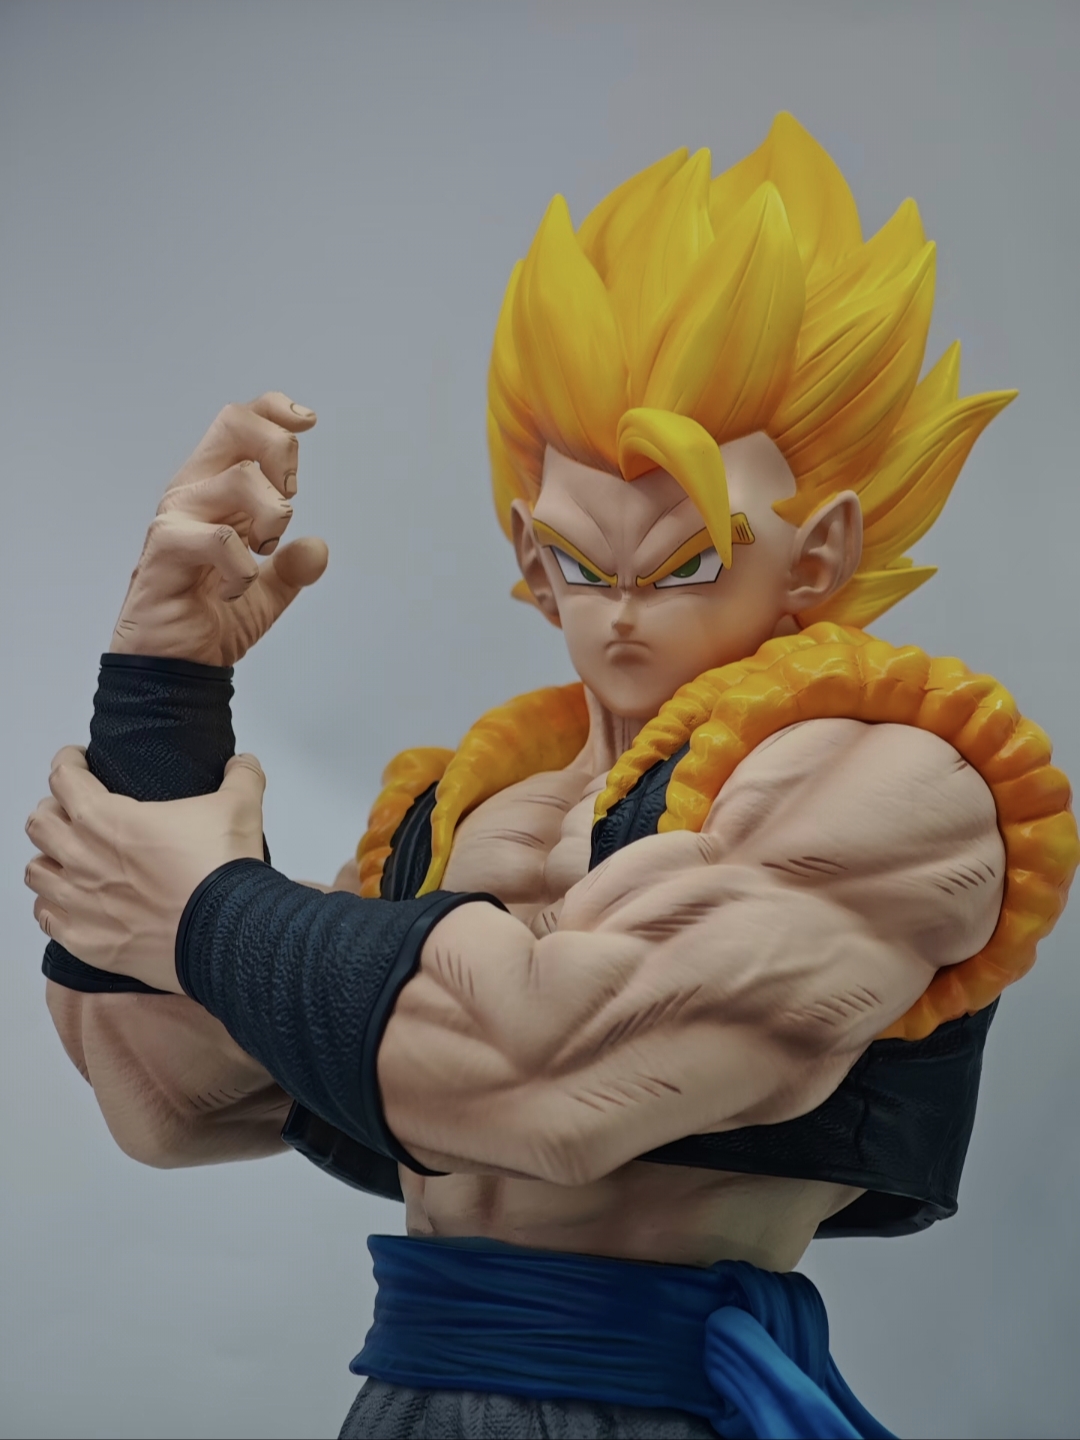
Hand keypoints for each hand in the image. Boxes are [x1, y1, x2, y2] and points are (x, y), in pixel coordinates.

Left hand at [25, 747, 266, 992]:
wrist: (226, 933)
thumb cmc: (222, 870)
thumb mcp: (240, 807)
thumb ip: (240, 777)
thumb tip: (243, 763)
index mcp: (107, 819)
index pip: (63, 778)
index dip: (68, 762)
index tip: (78, 761)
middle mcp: (82, 859)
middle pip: (40, 824)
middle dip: (54, 810)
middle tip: (74, 808)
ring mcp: (80, 903)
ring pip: (36, 871)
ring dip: (50, 859)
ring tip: (68, 857)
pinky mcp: (88, 942)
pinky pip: (48, 919)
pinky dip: (55, 906)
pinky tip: (72, 902)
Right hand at [111, 392, 328, 665]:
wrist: (173, 669)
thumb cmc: (206, 622)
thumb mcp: (266, 594)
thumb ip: (292, 568)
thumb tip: (319, 549)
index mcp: (214, 489)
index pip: (238, 423)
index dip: (274, 411)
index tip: (308, 421)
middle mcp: (192, 491)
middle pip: (234, 425)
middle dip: (280, 452)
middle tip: (291, 498)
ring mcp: (176, 517)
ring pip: (241, 480)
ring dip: (272, 518)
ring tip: (261, 554)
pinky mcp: (166, 550)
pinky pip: (220, 540)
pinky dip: (243, 569)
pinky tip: (234, 589)